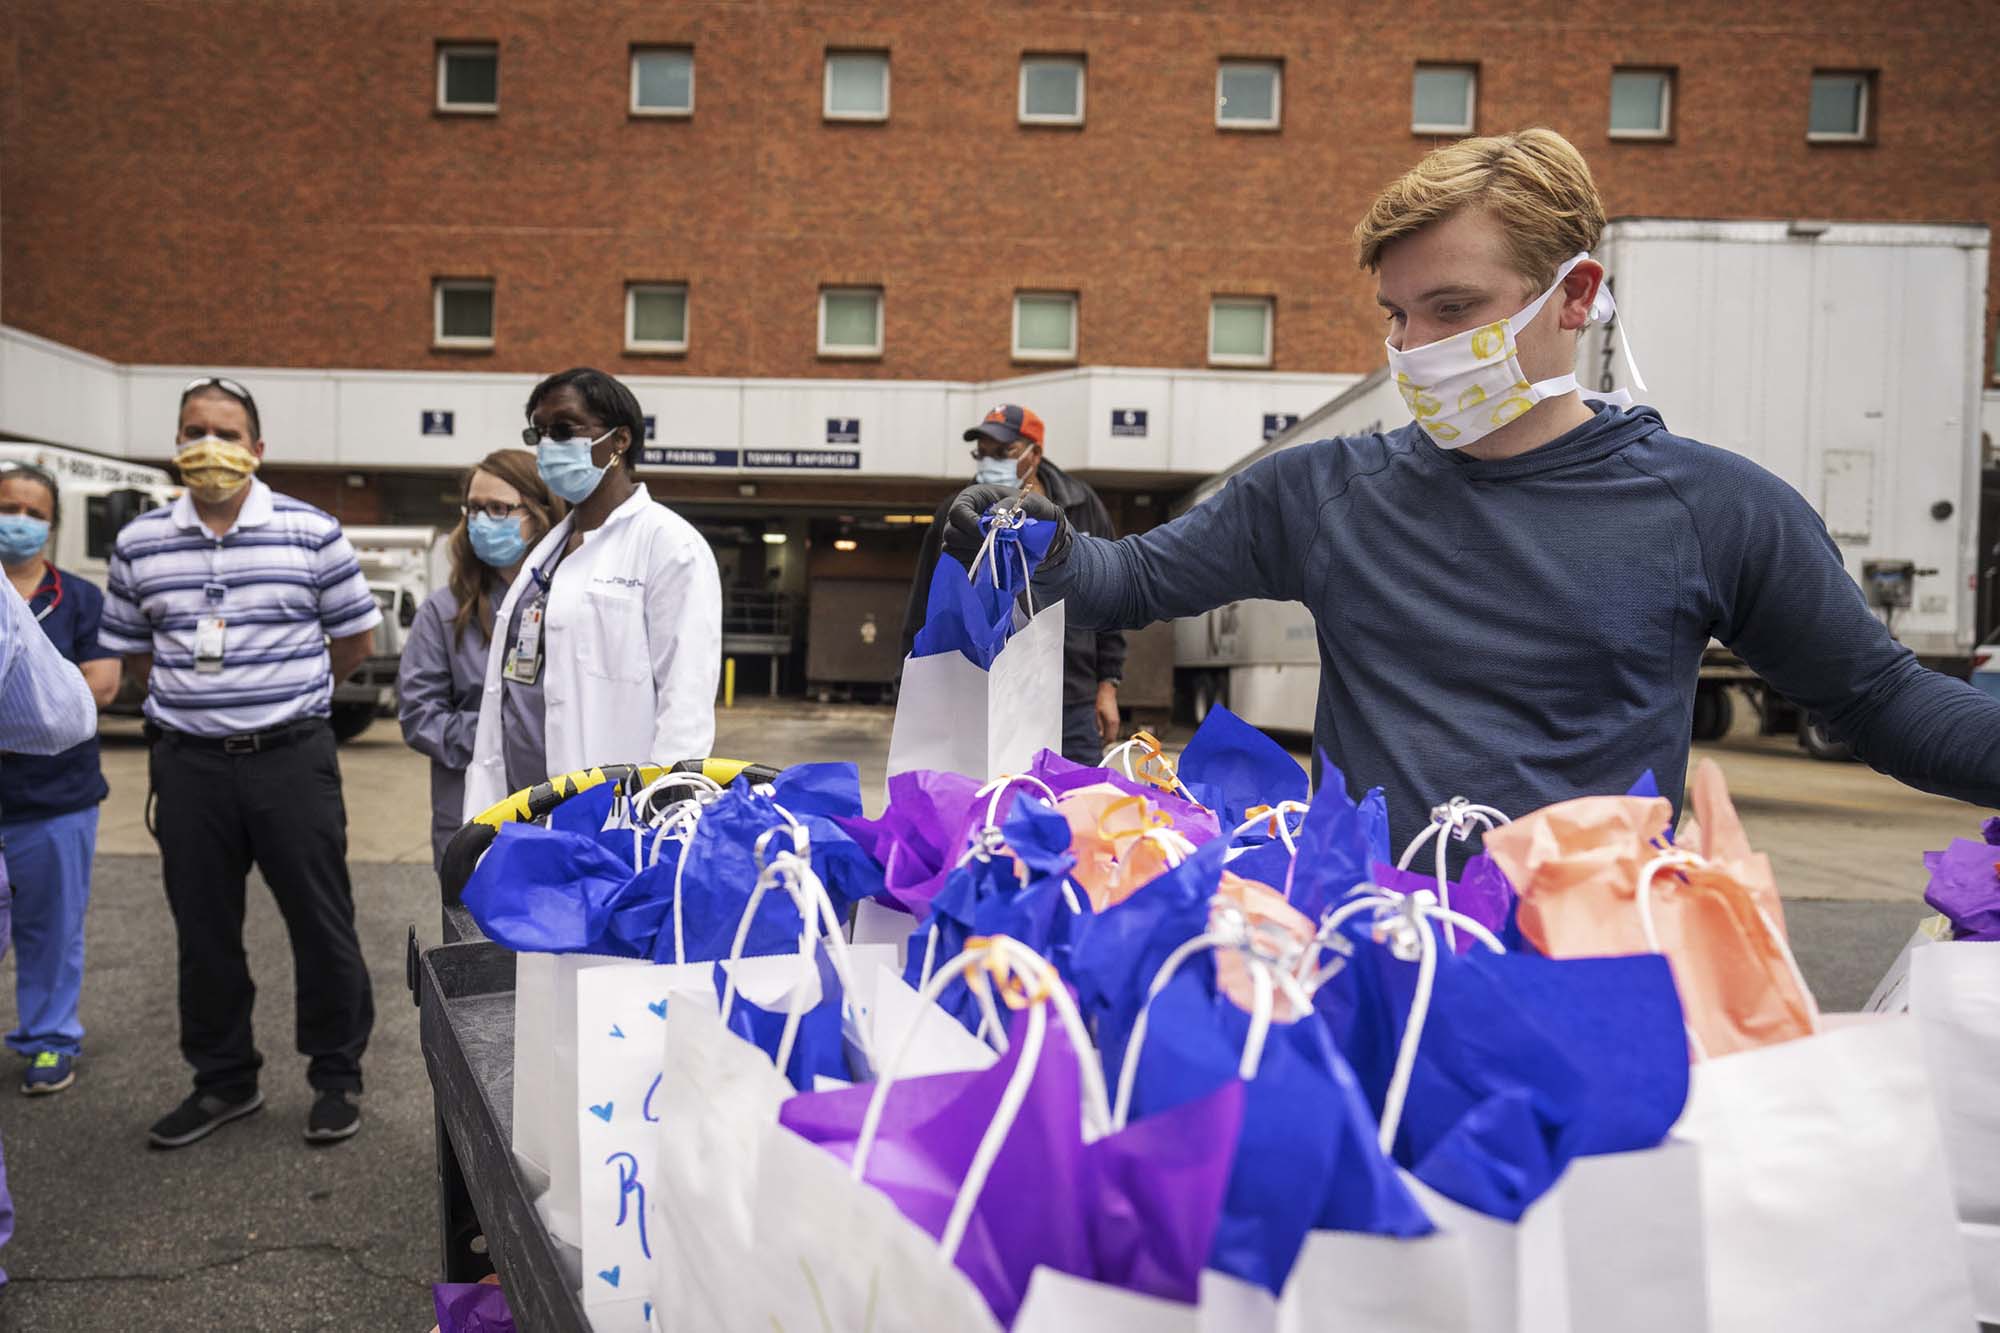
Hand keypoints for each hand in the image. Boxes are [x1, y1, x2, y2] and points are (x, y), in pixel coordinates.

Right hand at [941, 486, 1071, 570]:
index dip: (970, 524)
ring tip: (997, 554)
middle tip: (996, 545)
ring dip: (974, 555)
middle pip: (951, 533)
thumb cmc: (1030, 508)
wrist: (1038, 526)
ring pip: (952, 550)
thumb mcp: (1028, 501)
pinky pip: (959, 564)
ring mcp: (961, 538)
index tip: (989, 532)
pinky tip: (991, 565)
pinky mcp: (965, 555)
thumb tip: (991, 519)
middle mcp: (961, 519)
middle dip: (972, 542)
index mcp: (972, 499)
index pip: (958, 511)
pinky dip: (973, 567)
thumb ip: (1011, 505)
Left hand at [1096, 680, 1120, 745]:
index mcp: (1111, 723)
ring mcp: (1117, 721)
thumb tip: (1100, 735)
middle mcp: (1116, 723)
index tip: (1098, 747)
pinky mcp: (1116, 719)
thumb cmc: (1101, 702)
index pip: (1109, 739)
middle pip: (1112, 738)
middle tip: (1098, 745)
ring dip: (1108, 738)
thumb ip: (1099, 726)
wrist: (1107, 692)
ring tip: (1100, 739)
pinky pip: (1114, 730)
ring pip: (1113, 734)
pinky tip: (1103, 732)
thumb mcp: (1096, 715)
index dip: (1104, 745)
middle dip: (1106, 742)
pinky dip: (1109, 733)